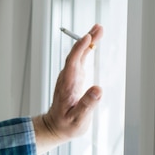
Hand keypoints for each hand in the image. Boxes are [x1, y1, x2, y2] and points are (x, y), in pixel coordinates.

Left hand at [33, 24, 102, 154]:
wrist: (56, 126)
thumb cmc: (66, 125)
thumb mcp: (78, 119)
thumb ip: (87, 105)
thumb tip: (98, 90)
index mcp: (67, 86)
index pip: (72, 63)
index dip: (79, 49)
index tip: (88, 37)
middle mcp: (67, 78)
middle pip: (76, 54)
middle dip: (86, 40)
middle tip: (98, 27)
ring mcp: (70, 77)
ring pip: (79, 55)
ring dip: (88, 41)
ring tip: (99, 29)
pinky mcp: (74, 78)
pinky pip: (80, 59)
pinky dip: (88, 49)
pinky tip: (94, 42)